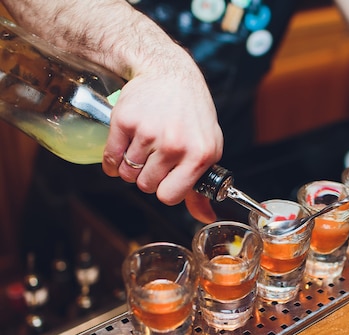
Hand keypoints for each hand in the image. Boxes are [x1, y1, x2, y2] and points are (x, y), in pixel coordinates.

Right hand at [101, 51, 223, 207]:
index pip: (170, 197)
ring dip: (130, 167)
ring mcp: (149, 133)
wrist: (170, 73)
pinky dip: (112, 161)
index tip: (166, 179)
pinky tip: (123, 149)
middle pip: (145, 186)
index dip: (164, 190)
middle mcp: (176, 145)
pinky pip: (110, 158)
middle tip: (154, 158)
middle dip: (146, 177)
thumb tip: (206, 218)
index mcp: (200, 155)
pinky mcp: (125, 121)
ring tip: (142, 148)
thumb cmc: (192, 114)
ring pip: (127, 173)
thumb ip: (203, 185)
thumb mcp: (208, 147)